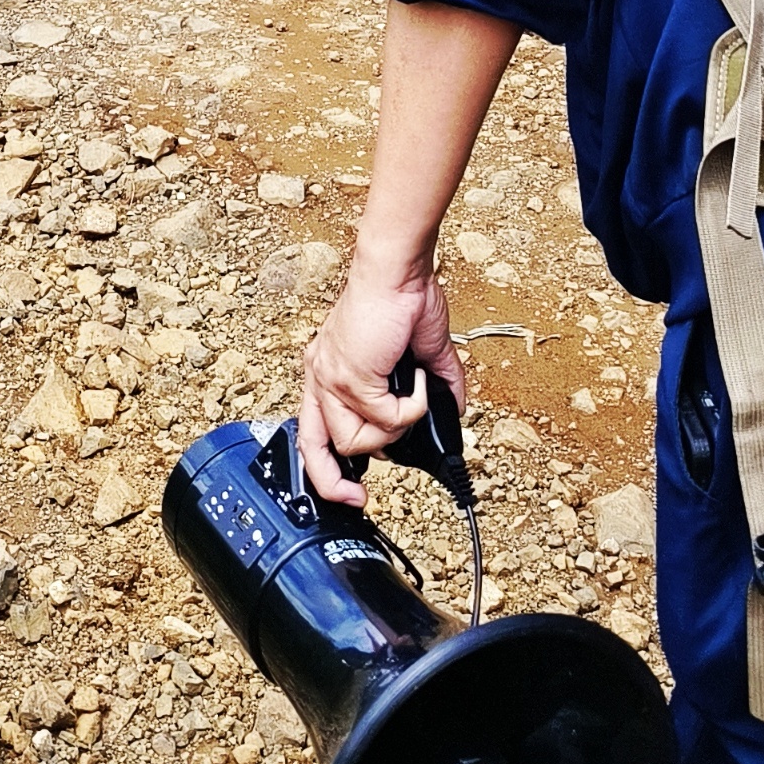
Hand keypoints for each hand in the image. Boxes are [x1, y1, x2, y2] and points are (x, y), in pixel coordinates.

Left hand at [298, 256, 462, 505]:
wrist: (397, 272)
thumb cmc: (403, 301)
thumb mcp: (417, 356)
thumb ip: (432, 387)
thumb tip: (453, 411)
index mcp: (329, 372)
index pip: (311, 433)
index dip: (325, 469)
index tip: (349, 492)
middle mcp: (321, 377)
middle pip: (318, 448)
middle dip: (340, 478)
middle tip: (364, 487)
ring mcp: (332, 378)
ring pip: (357, 441)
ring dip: (394, 430)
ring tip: (412, 398)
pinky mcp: (351, 377)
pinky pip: (386, 420)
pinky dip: (412, 407)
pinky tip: (417, 379)